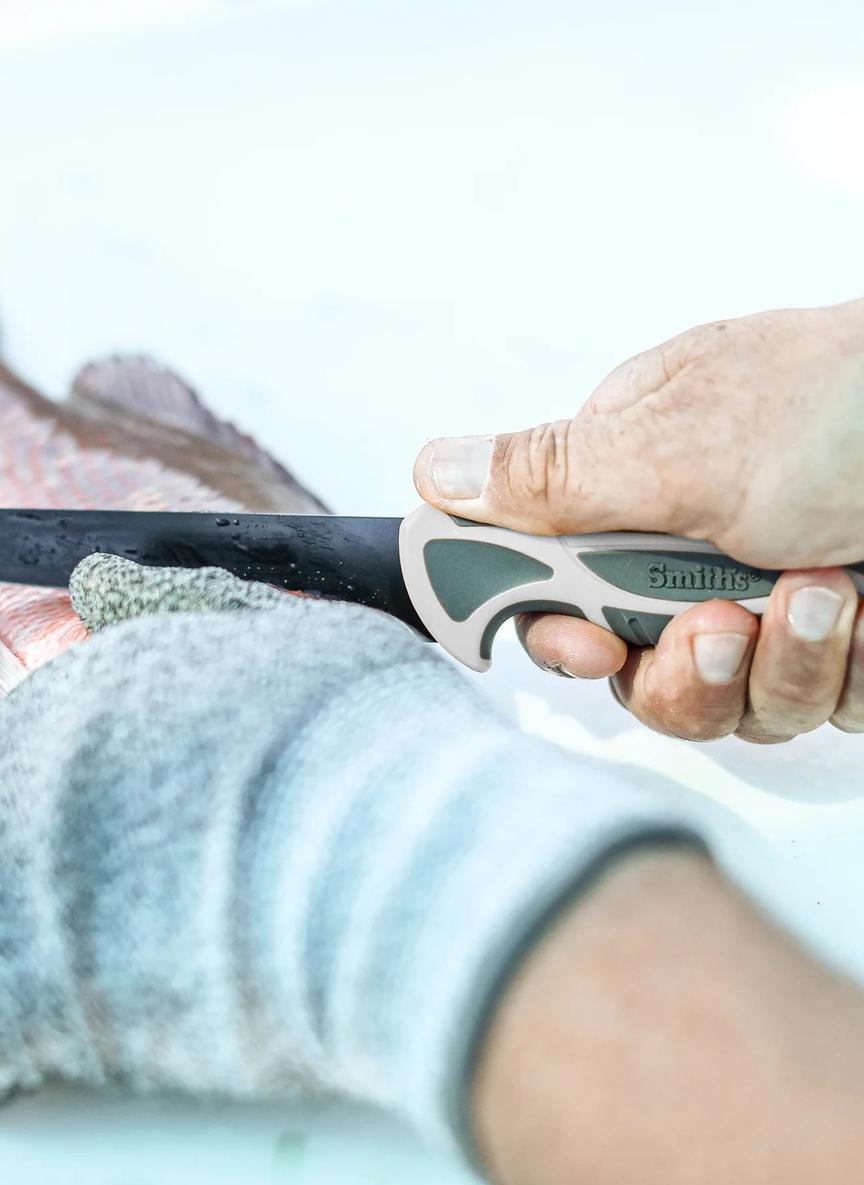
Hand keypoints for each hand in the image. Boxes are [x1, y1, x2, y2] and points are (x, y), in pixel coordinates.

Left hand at [0, 556, 695, 1165]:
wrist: (398, 848)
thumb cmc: (361, 741)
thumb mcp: (279, 638)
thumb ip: (177, 606)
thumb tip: (97, 577)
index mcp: (63, 710)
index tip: (21, 840)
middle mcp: (9, 787)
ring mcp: (0, 892)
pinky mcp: (21, 1005)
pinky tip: (15, 1057)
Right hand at [415, 301, 863, 740]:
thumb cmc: (849, 407)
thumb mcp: (681, 444)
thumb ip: (550, 477)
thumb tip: (430, 472)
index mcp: (628, 485)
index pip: (541, 579)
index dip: (554, 631)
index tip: (588, 647)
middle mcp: (687, 547)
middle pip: (630, 667)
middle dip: (678, 667)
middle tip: (714, 624)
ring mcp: (763, 599)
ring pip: (722, 703)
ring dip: (776, 667)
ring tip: (826, 595)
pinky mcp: (837, 648)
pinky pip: (809, 708)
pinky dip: (845, 673)